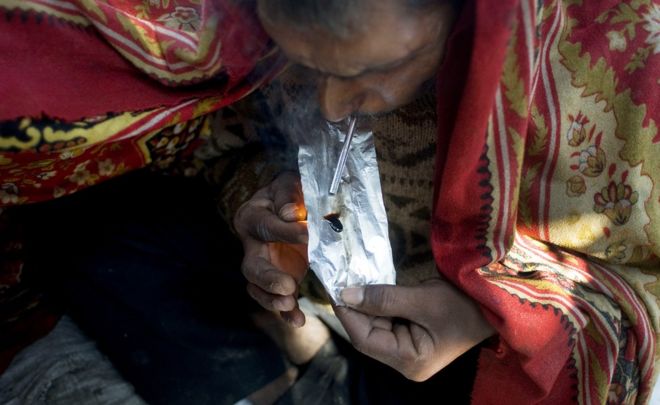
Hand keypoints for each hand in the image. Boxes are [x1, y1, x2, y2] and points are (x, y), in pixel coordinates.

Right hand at [234, 171, 308, 326]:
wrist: (295, 204)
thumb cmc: (292, 192)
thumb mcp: (290, 184)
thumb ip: (289, 196)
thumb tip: (292, 214)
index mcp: (251, 217)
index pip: (265, 227)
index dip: (284, 232)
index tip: (306, 234)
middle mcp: (252, 245)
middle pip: (252, 267)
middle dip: (269, 279)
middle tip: (288, 286)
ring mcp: (264, 266)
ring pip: (258, 288)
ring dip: (273, 300)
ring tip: (290, 304)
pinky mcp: (280, 279)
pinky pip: (277, 299)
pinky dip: (286, 312)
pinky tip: (298, 320)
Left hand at [334, 279, 494, 380]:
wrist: (495, 304)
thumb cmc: (464, 304)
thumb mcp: (423, 299)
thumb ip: (383, 298)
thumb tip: (346, 294)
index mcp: (410, 361)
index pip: (365, 339)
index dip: (348, 314)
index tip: (335, 288)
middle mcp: (407, 362)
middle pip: (368, 334)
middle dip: (356, 308)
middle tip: (343, 279)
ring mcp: (410, 352)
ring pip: (376, 327)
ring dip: (367, 305)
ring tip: (355, 280)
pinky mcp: (413, 339)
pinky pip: (388, 322)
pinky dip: (380, 305)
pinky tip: (372, 289)